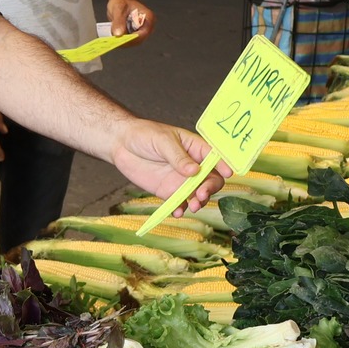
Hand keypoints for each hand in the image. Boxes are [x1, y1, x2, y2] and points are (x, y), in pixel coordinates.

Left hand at [106, 0, 153, 39]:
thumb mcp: (118, 9)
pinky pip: (129, 40)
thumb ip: (118, 21)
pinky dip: (121, 40)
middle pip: (139, 40)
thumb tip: (118, 34)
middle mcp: (147, 26)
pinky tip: (114, 39)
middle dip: (126, 42)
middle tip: (114, 42)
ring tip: (113, 41)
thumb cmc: (122, 1)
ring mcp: (141, 30)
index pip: (143, 34)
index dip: (132, 39)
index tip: (120, 41)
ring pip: (133, 42)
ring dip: (123, 42)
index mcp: (148, 18)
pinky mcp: (134, 33)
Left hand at [111, 121, 228, 212]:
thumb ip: (178, 156)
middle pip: (210, 179)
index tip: (227, 173)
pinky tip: (178, 212)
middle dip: (210, 188)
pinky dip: (180, 209)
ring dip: (198, 201)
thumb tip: (194, 171)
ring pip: (197, 194)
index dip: (223, 165)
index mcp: (195, 148)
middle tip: (201, 194)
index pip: (215, 157)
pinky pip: (179, 203)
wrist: (121, 144)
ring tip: (192, 205)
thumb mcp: (163, 141)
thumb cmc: (144, 135)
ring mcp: (181, 180)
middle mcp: (193, 166)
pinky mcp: (168, 191)